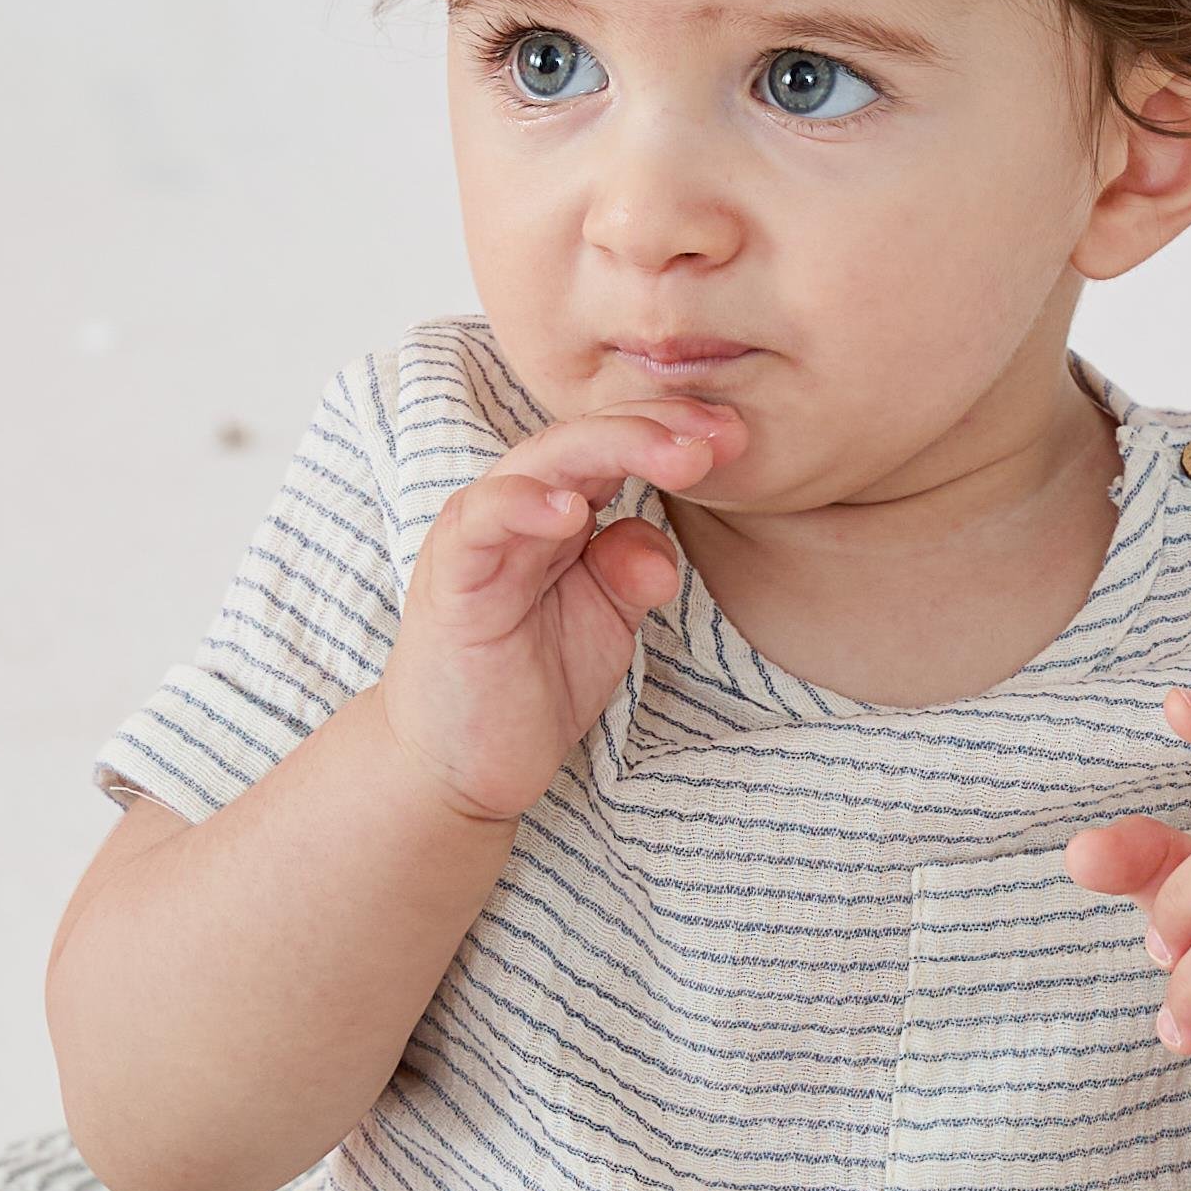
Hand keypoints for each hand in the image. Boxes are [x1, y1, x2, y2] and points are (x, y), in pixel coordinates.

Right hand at [378, 408, 743, 828]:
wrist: (459, 764)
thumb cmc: (529, 682)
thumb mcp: (607, 620)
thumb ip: (635, 569)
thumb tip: (659, 551)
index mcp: (559, 511)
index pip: (618, 447)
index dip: (676, 431)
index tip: (739, 437)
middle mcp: (519, 510)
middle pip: (587, 439)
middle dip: (658, 427)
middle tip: (722, 435)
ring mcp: (482, 539)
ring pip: (541, 464)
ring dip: (612, 448)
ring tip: (676, 456)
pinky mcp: (451, 582)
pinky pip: (480, 524)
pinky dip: (521, 506)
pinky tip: (571, 511)